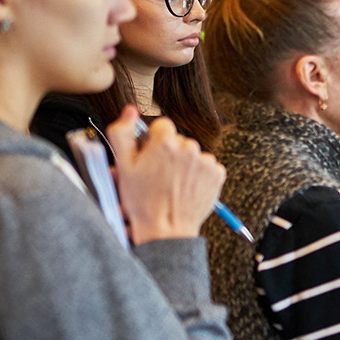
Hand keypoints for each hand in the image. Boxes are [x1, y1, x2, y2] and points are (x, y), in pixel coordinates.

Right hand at [109, 108, 225, 243]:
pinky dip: (197, 174)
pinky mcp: (217, 174)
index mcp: (165, 141)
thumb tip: (130, 110)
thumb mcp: (122, 165)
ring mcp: (205, 160)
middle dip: (168, 152)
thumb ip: (122, 132)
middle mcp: (189, 146)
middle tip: (158, 174)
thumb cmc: (141, 201)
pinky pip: (205, 166)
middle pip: (177, 140)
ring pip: (191, 153)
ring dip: (183, 164)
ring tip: (172, 184)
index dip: (152, 141)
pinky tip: (185, 188)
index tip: (148, 157)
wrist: (166, 230)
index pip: (161, 125)